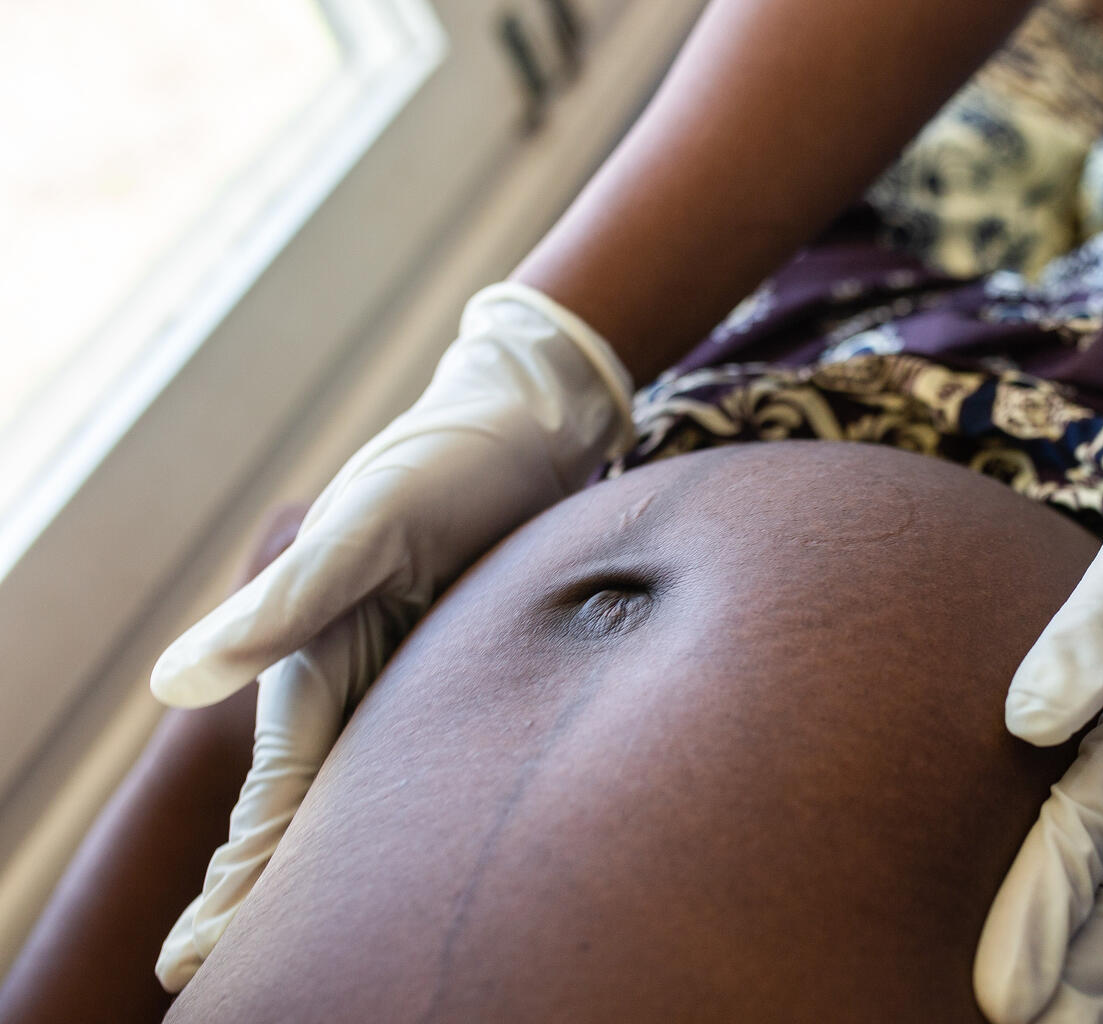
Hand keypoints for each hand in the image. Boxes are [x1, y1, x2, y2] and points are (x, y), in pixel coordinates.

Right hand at [148, 283, 633, 989]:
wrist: (528, 429)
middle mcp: (356, 687)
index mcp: (314, 662)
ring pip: (370, 805)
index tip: (196, 960)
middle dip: (268, 902)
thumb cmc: (445, 465)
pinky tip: (427, 868)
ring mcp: (413, 688)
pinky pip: (436, 769)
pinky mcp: (475, 678)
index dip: (242, 883)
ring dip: (334, 878)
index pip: (276, 802)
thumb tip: (176, 686)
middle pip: (309, 819)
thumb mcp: (367, 528)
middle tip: (214, 982)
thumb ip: (283, 607)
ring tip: (310, 953)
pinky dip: (415, 825)